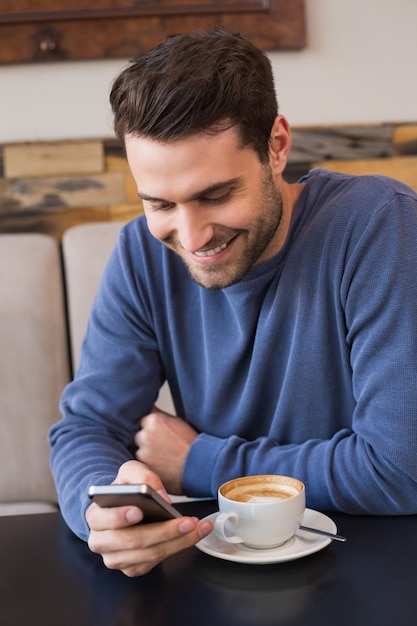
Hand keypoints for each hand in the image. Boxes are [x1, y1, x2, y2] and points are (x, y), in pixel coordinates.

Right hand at [86, 460, 211, 576]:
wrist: (122, 507)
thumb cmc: (125, 490)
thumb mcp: (131, 472)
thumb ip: (143, 476)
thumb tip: (162, 497)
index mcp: (95, 516)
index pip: (104, 519)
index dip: (119, 517)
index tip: (139, 511)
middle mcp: (101, 542)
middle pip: (133, 540)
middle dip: (164, 531)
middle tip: (188, 521)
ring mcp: (116, 558)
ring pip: (149, 554)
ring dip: (178, 542)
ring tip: (198, 527)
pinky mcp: (131, 567)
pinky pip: (155, 562)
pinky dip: (176, 548)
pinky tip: (190, 535)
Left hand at [134, 407, 197, 493]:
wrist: (199, 464)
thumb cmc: (191, 444)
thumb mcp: (177, 422)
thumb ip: (160, 418)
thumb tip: (149, 416)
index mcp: (153, 420)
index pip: (143, 420)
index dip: (151, 426)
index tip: (157, 432)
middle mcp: (145, 434)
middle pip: (139, 434)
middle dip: (147, 439)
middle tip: (162, 445)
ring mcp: (143, 452)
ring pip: (139, 449)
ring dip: (147, 452)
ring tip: (164, 455)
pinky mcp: (144, 467)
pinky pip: (142, 463)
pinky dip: (150, 463)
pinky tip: (162, 463)